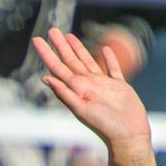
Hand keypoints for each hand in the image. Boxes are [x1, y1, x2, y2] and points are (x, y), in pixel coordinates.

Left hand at [32, 28, 150, 150]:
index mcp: (77, 89)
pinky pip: (113, 69)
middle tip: (52, 30)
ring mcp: (103, 85)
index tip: (37, 40)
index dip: (48, 53)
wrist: (128, 135)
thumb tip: (46, 79)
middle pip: (71, 61)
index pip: (58, 67)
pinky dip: (108, 59)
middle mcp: (88, 85)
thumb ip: (64, 93)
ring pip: (88, 62)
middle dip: (60, 46)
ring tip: (70, 36)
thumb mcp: (81, 109)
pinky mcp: (119, 87)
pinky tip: (104, 49)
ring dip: (79, 49)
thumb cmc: (105, 126)